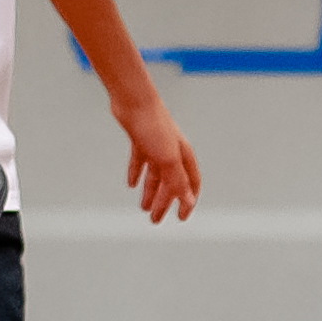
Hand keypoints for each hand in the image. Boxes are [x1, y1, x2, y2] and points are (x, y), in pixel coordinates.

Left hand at [117, 98, 200, 222]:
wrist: (133, 100)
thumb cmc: (154, 127)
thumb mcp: (167, 159)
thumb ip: (178, 180)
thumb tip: (189, 201)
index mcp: (183, 156)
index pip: (190, 184)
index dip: (187, 201)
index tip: (181, 218)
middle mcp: (172, 151)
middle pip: (170, 182)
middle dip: (164, 202)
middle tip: (155, 220)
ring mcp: (155, 145)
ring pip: (154, 174)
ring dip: (150, 191)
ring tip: (143, 208)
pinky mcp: (139, 139)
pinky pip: (140, 161)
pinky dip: (137, 173)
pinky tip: (131, 184)